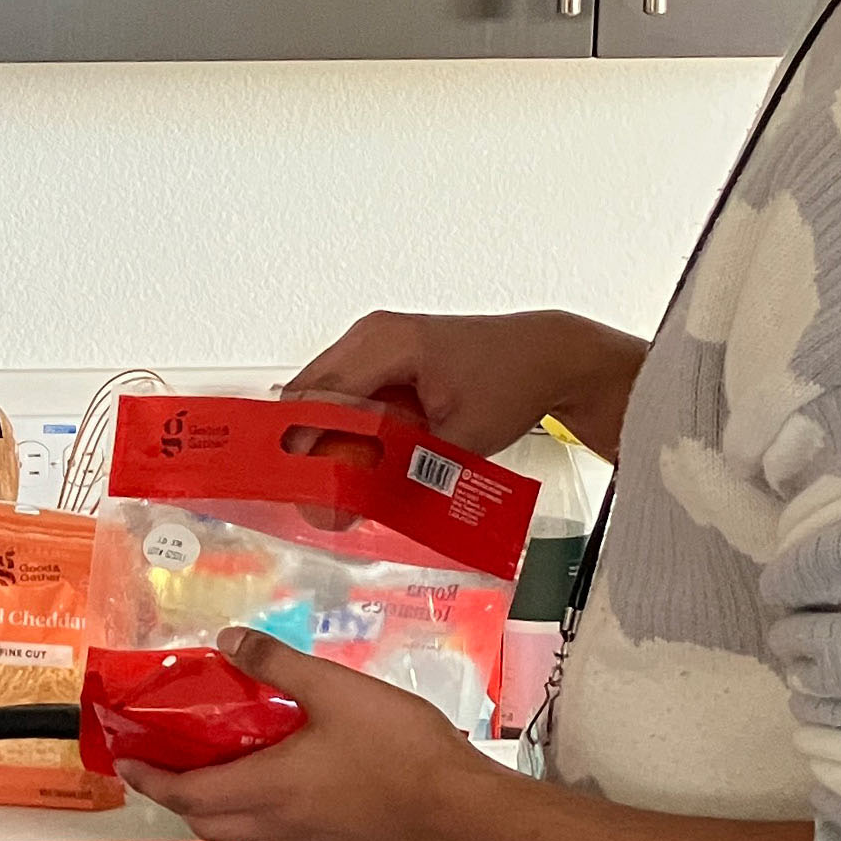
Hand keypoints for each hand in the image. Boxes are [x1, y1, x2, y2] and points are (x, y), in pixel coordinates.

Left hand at [114, 629, 488, 840]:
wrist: (459, 806)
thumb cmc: (397, 748)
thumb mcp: (334, 689)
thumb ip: (278, 665)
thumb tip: (229, 640)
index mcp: (266, 788)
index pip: (186, 794)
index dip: (149, 779)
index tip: (126, 762)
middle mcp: (277, 823)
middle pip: (204, 820)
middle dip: (174, 795)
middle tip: (164, 762)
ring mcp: (306, 839)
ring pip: (238, 832)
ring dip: (211, 807)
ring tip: (210, 770)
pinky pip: (272, 835)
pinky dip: (250, 814)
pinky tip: (269, 785)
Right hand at [283, 308, 645, 456]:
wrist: (546, 355)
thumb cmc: (512, 382)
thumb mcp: (460, 440)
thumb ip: (405, 473)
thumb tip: (360, 508)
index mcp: (387, 343)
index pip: (320, 394)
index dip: (300, 440)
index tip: (294, 481)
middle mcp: (371, 332)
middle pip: (311, 390)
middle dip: (304, 439)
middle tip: (306, 486)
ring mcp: (375, 336)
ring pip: (325, 389)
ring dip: (323, 430)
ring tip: (327, 474)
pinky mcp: (384, 349)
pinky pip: (347, 386)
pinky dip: (344, 419)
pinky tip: (353, 452)